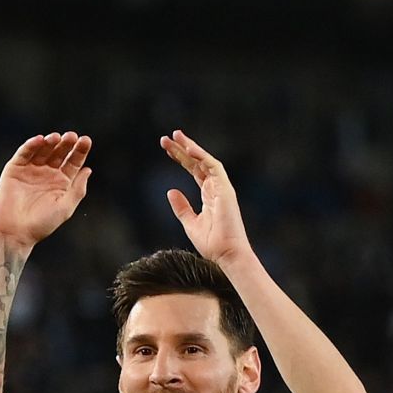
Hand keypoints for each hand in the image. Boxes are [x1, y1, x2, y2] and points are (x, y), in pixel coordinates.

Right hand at [0, 131, 91, 246]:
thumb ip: (77, 189)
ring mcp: (31, 170)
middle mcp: (47, 174)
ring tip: (56, 137)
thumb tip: (88, 170)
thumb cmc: (42, 223)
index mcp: (62, 183)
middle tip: (72, 136)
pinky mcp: (14, 169)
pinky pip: (23, 154)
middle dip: (66, 144)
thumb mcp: (65, 207)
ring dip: (49, 142)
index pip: (73, 162)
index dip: (80, 151)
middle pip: (59, 154)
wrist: (15, 231)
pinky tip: (40, 140)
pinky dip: (31, 146)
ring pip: (42, 151)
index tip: (86, 140)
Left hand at [162, 130, 251, 267]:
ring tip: (175, 136)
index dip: (181, 158)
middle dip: (182, 149)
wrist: (227, 255)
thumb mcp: (190, 223)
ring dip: (191, 147)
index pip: (194, 171)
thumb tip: (171, 191)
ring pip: (206, 161)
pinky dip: (201, 156)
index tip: (166, 149)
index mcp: (209, 196)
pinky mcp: (226, 190)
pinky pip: (214, 167)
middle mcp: (217, 189)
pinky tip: (188, 149)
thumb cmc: (212, 244)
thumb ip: (182, 207)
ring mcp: (222, 189)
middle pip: (198, 163)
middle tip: (166, 138)